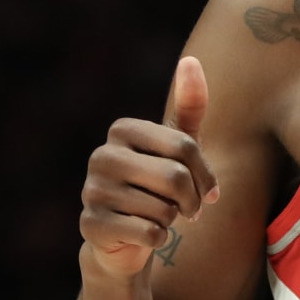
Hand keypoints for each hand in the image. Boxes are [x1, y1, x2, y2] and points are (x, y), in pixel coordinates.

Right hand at [79, 56, 219, 279]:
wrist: (123, 235)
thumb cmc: (156, 184)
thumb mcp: (177, 147)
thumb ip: (188, 107)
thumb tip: (191, 60)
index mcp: (122, 129)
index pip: (185, 147)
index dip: (206, 175)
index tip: (208, 190)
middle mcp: (102, 155)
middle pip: (175, 178)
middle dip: (192, 201)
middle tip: (189, 211)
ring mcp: (92, 190)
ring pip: (164, 210)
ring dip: (172, 220)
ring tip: (159, 217)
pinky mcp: (91, 225)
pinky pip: (150, 234)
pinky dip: (158, 239)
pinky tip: (143, 234)